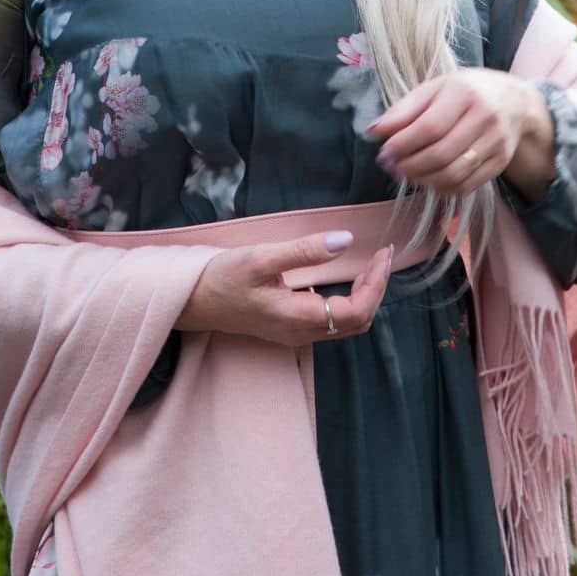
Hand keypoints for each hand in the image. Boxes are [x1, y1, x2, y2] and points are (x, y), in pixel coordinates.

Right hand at [175, 232, 393, 345]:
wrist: (193, 302)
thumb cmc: (222, 278)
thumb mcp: (261, 257)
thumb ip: (304, 251)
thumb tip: (346, 241)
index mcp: (298, 318)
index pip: (356, 311)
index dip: (376, 284)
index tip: (383, 253)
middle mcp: (301, 333)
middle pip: (357, 321)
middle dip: (376, 288)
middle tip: (382, 255)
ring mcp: (295, 334)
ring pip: (346, 324)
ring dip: (365, 295)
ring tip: (370, 264)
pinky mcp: (289, 328)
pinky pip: (331, 321)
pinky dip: (348, 300)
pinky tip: (345, 277)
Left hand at [367, 70, 555, 201]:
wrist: (516, 101)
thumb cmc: (466, 92)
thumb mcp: (435, 88)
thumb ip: (404, 109)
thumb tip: (373, 131)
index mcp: (463, 92)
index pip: (429, 126)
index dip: (403, 144)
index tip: (385, 151)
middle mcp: (484, 116)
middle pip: (441, 153)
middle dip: (410, 166)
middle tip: (394, 166)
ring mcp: (496, 142)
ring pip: (454, 174)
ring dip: (424, 180)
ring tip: (410, 173)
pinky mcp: (501, 162)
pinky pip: (467, 185)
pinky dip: (443, 188)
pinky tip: (431, 179)